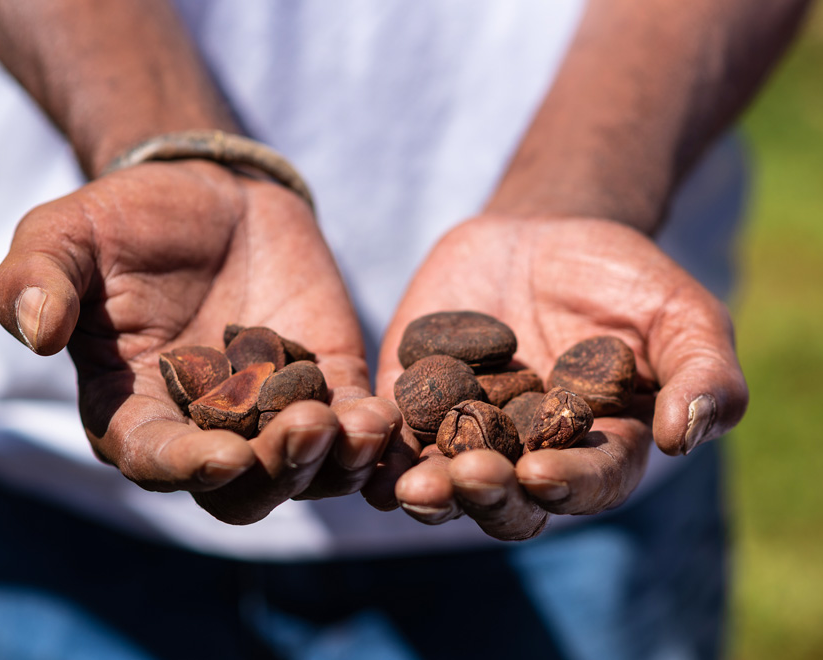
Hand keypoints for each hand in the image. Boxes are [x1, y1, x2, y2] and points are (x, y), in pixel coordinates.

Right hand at [0, 160, 398, 524]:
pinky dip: (370, 435)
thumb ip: (36, 278)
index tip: (223, 459)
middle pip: (242, 488)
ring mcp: (270, 412)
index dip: (186, 468)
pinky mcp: (326, 382)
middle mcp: (203, 429)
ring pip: (305, 470)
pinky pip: (352, 427)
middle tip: (305, 431)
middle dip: (275, 472)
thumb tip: (33, 331)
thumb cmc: (127, 219)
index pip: (155, 460)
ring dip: (334, 464)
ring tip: (360, 428)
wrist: (211, 192)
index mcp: (132, 410)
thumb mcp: (65, 234)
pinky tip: (386, 418)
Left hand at [368, 215, 746, 538]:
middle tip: (469, 479)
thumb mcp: (679, 314)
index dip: (568, 486)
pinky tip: (362, 442)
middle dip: (488, 495)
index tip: (543, 475)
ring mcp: (466, 435)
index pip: (588, 483)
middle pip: (508, 499)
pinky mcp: (413, 404)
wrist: (540, 234)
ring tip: (412, 486)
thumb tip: (686, 437)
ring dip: (428, 490)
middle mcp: (529, 458)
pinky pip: (392, 436)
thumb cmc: (621, 277)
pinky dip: (377, 447)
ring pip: (443, 482)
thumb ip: (701, 372)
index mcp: (600, 451)